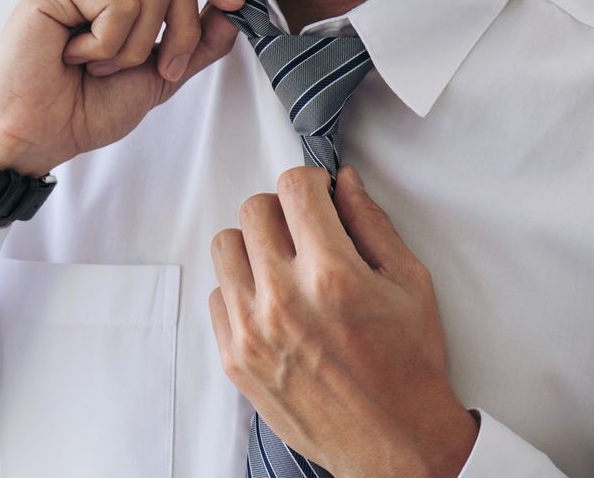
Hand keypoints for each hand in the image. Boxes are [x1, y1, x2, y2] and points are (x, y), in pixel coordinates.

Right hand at [0, 0, 244, 175]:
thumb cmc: (80, 110)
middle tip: (154, 67)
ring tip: (98, 65)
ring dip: (137, 45)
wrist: (35, 137)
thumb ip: (194, 44)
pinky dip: (108, 46)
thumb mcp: (155, 77)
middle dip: (182, 27)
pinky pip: (119, 5)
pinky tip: (74, 58)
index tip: (235, 3)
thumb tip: (233, 9)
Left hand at [208, 165, 479, 476]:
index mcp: (331, 275)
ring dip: (253, 245)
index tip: (318, 195)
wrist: (394, 443)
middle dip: (282, 210)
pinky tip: (271, 303)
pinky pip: (217, 294)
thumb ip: (372, 224)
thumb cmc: (409, 366)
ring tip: (283, 265)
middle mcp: (283, 299)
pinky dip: (240, 289)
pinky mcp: (234, 358)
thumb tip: (344, 182)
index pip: (293, 189)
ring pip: (225, 247)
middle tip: (303, 229)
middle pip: (253, 210)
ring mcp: (252, 330)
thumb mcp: (410, 284)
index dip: (310, 182)